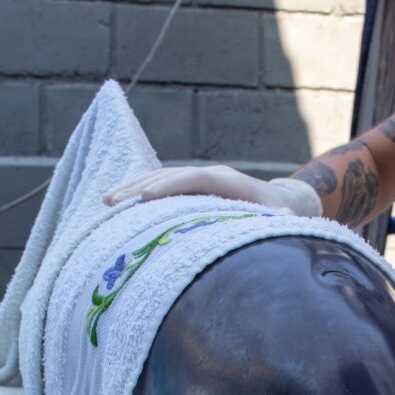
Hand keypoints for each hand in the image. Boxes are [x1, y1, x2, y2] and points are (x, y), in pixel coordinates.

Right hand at [104, 165, 321, 215]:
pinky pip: (158, 186)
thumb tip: (288, 219)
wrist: (278, 201)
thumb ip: (278, 219)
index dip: (169, 186)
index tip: (145, 198)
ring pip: (157, 178)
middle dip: (139, 187)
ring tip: (106, 202)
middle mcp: (207, 175)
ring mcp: (195, 179)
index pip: (193, 178)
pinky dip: (137, 193)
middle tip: (113, 201)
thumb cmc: (275, 214)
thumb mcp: (277, 218)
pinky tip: (116, 203)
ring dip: (131, 188)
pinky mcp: (187, 189)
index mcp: (226, 180)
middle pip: (167, 175)